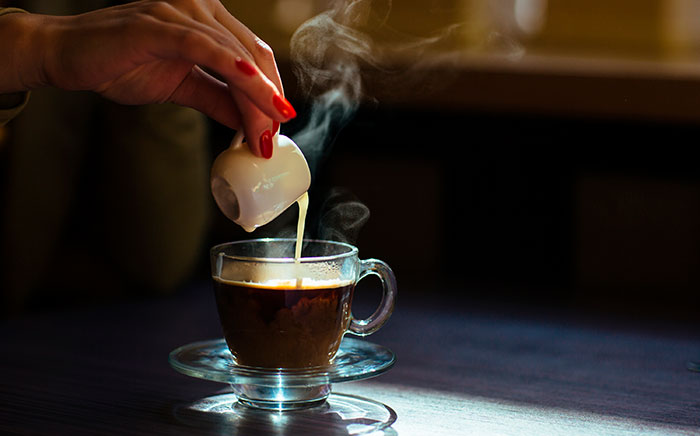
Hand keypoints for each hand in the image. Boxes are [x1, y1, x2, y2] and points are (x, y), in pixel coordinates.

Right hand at [0, 0, 295, 156]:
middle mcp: (199, 8)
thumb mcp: (181, 86)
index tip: (279, 125)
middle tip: (273, 137)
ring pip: (235, 55)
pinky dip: (232, 66)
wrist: (65, 53)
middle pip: (253, 56)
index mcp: (208, 20)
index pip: (255, 56)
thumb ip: (216, 98)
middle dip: (268, 100)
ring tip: (264, 131)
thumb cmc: (119, 63)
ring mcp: (179, 12)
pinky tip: (251, 85)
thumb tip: (248, 121)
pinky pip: (204, 46)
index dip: (271, 91)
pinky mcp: (159, 24)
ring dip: (255, 96)